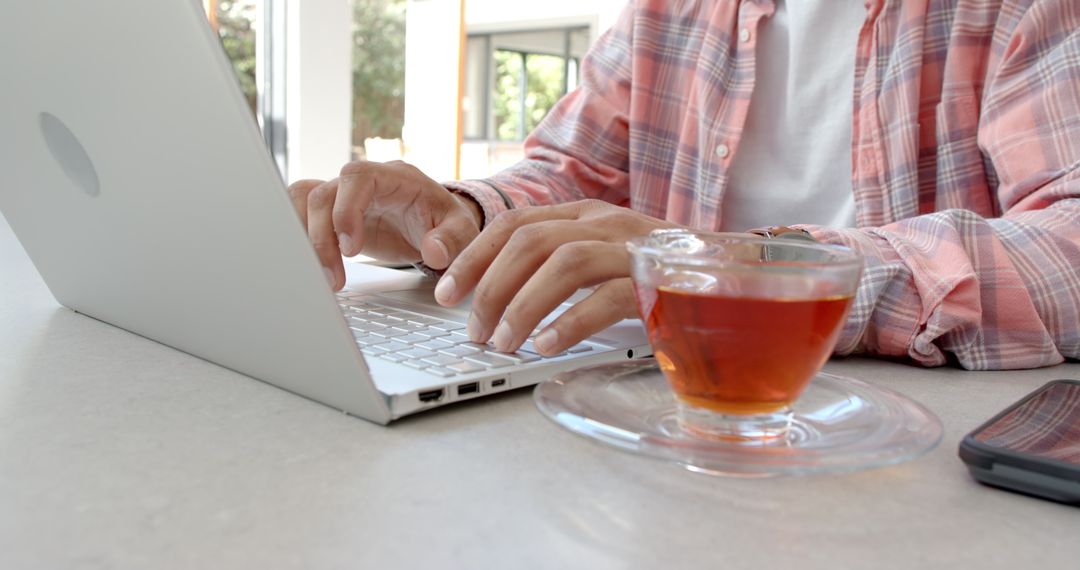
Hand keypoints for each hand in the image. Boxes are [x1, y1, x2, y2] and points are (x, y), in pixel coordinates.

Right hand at [287, 160, 482, 289]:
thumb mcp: (461, 231)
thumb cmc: (446, 222)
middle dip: (322, 237)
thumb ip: (452, 240)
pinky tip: (310, 264)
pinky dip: (298, 236)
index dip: (346, 210)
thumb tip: (435, 253)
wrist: (435, 225)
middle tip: (334, 277)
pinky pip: (300, 212)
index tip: (351, 248)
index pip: (356, 177)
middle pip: (323, 194)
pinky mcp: (332, 213)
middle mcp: (363, 182)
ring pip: (303, 202)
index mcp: (393, 177)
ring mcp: (344, 196)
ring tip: (322, 275)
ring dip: (304, 239)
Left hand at [432, 200, 681, 354]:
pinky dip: (570, 322)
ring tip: (503, 342)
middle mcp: (606, 222)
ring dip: (522, 305)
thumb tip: (496, 296)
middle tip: (473, 329)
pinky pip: (607, 297)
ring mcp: (634, 248)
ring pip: (563, 264)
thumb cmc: (662, 276)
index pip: (515, 224)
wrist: (736, 277)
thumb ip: (560, 265)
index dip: (474, 256)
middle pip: (529, 241)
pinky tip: (546, 345)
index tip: (445, 292)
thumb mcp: (604, 260)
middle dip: (489, 285)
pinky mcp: (660, 281)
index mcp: (586, 215)